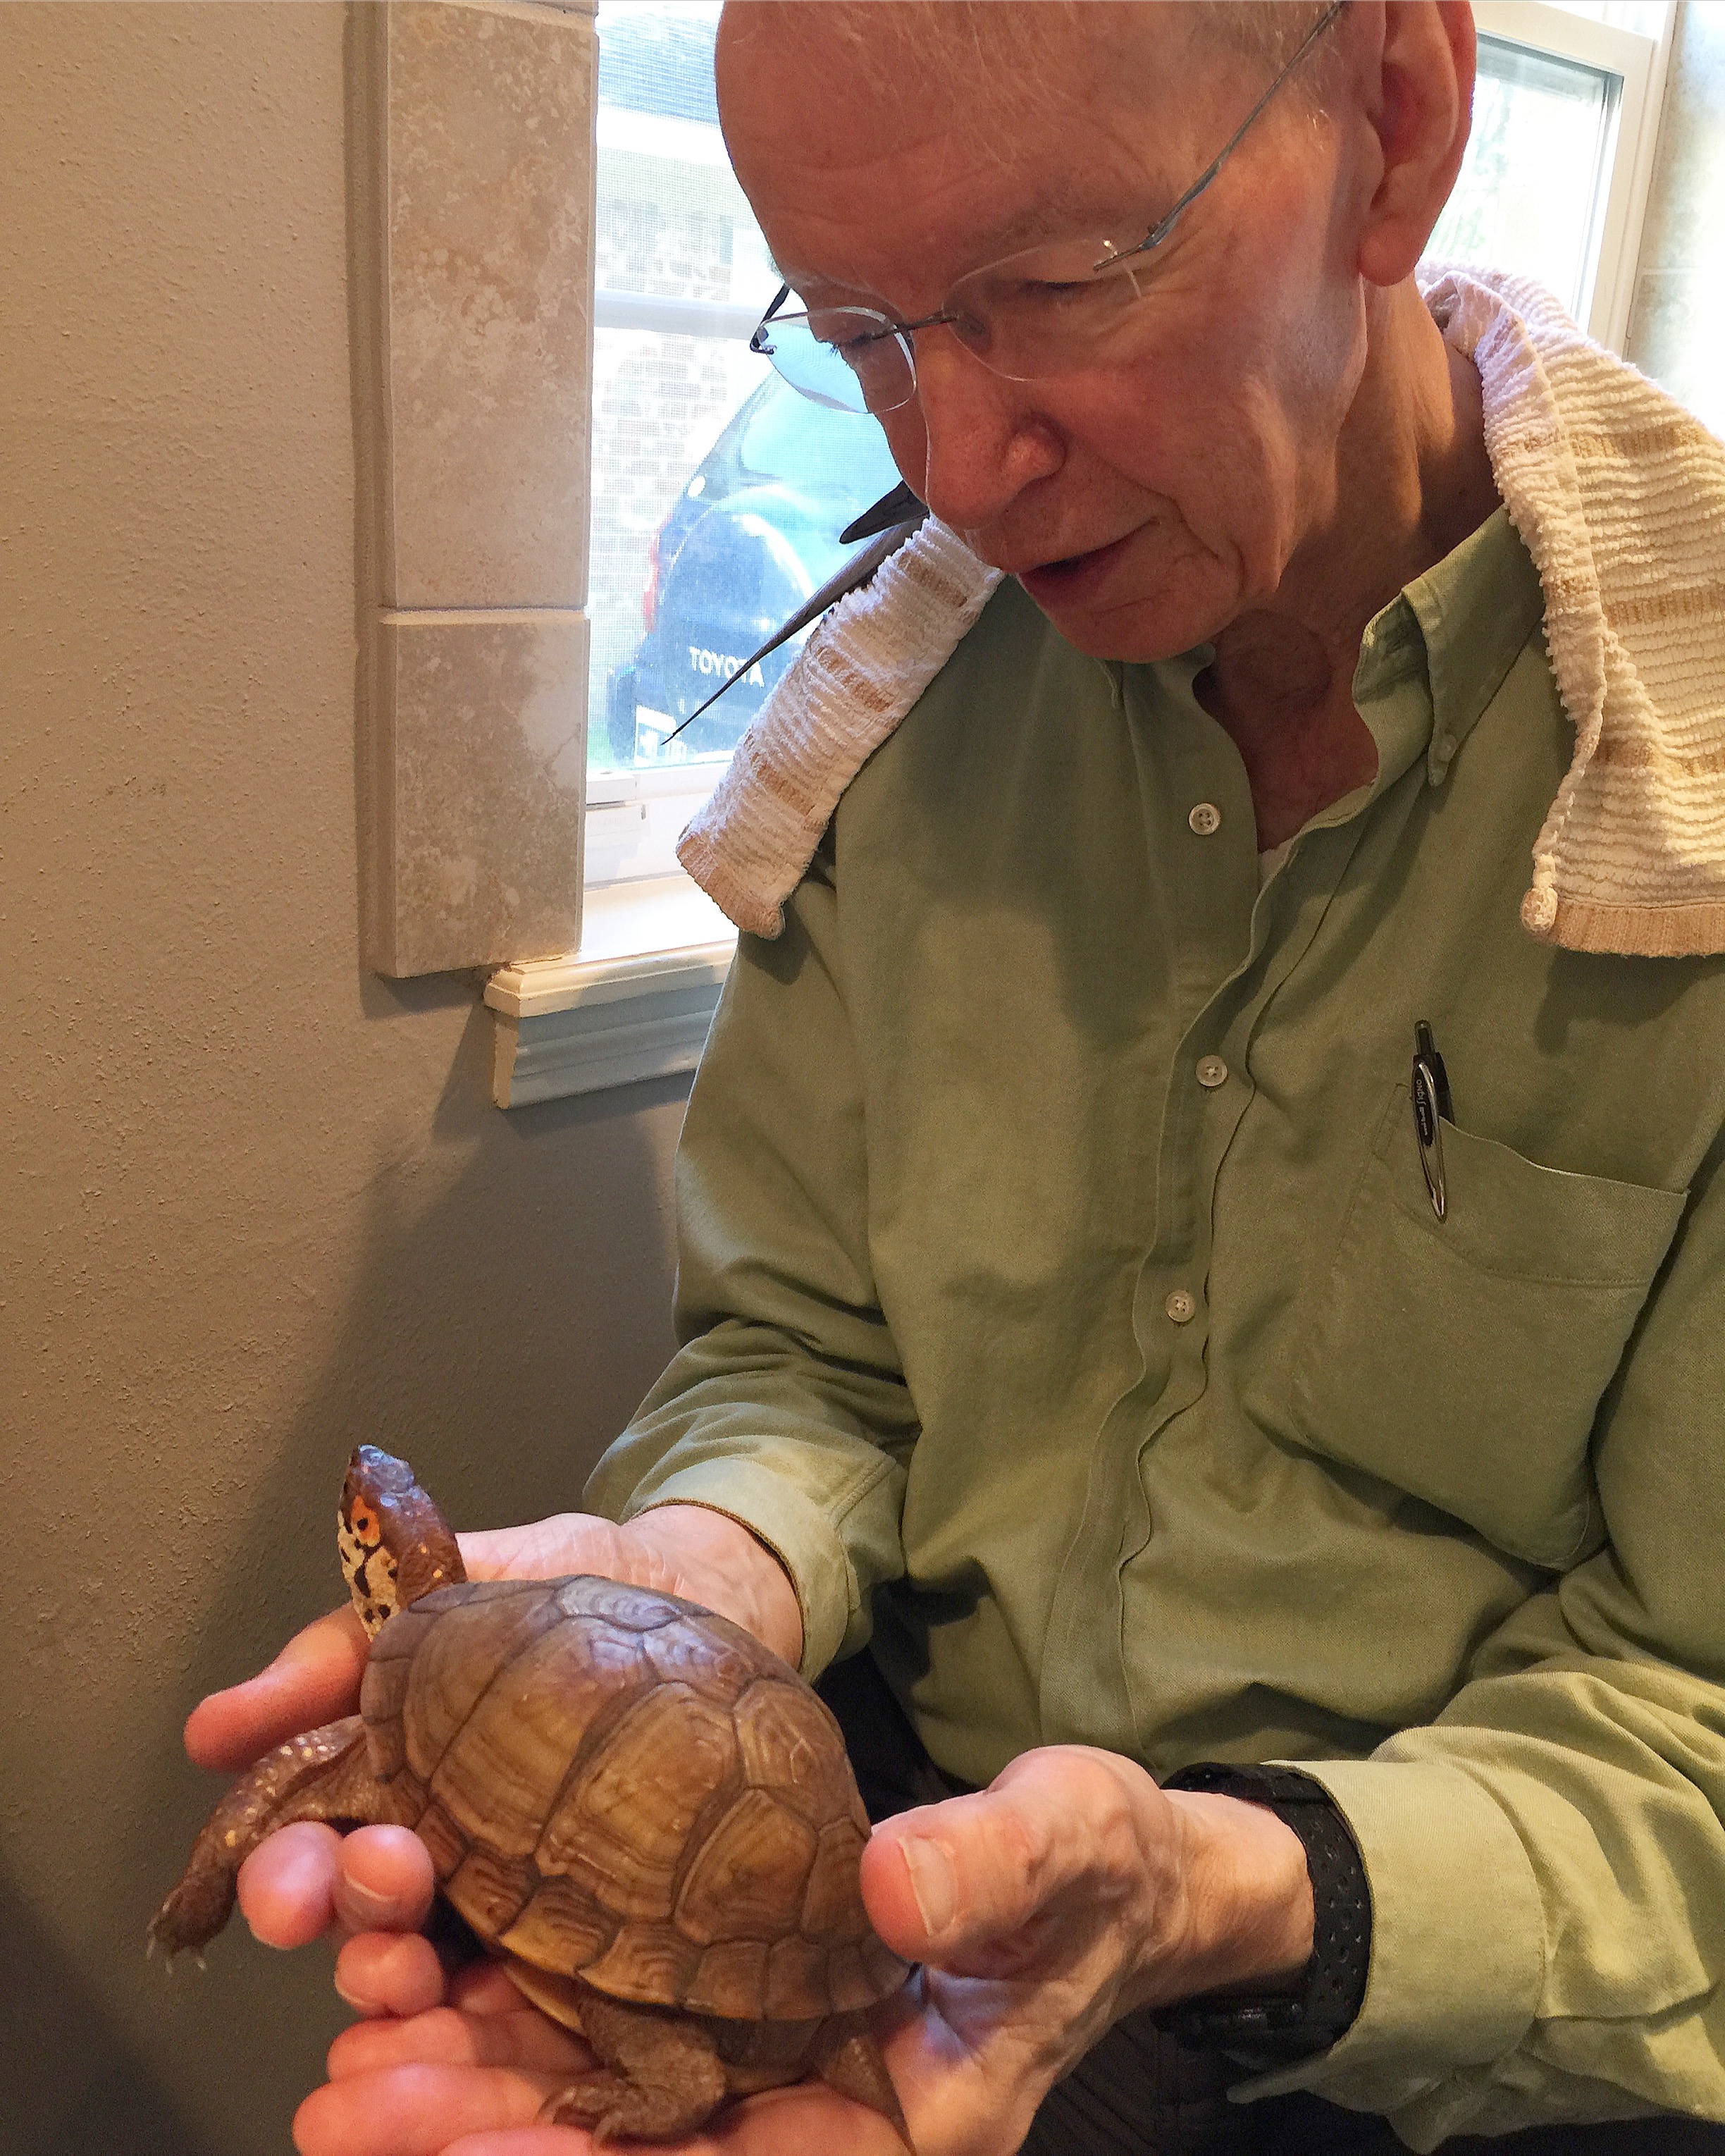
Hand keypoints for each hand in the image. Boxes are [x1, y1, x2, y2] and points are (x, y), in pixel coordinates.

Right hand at [182, 1505, 802, 1953]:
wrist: (709, 1591)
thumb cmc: (581, 1581)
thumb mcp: (461, 1580)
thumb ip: (343, 1648)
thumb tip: (214, 1728)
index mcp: (394, 1777)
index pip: (311, 1846)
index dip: (282, 1878)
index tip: (279, 1894)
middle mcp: (442, 1848)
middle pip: (366, 1916)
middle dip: (346, 1920)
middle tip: (366, 1890)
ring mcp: (518, 1892)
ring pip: (437, 1964)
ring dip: (403, 1973)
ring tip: (406, 1965)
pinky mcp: (595, 1923)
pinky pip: (537, 1987)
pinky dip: (497, 2009)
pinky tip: (482, 2007)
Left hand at [290, 1745, 1313, 2155]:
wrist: (1098, 1867)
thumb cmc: (1099, 1867)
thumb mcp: (1071, 1840)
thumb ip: (992, 1867)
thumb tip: (890, 1884)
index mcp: (901, 2131)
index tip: (472, 2147)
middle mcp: (817, 2119)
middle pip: (638, 2153)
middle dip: (493, 2133)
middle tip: (353, 2098)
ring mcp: (772, 2071)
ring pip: (606, 2100)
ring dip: (478, 2082)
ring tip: (354, 2051)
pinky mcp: (739, 2008)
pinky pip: (619, 2031)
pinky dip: (525, 2017)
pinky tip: (430, 1981)